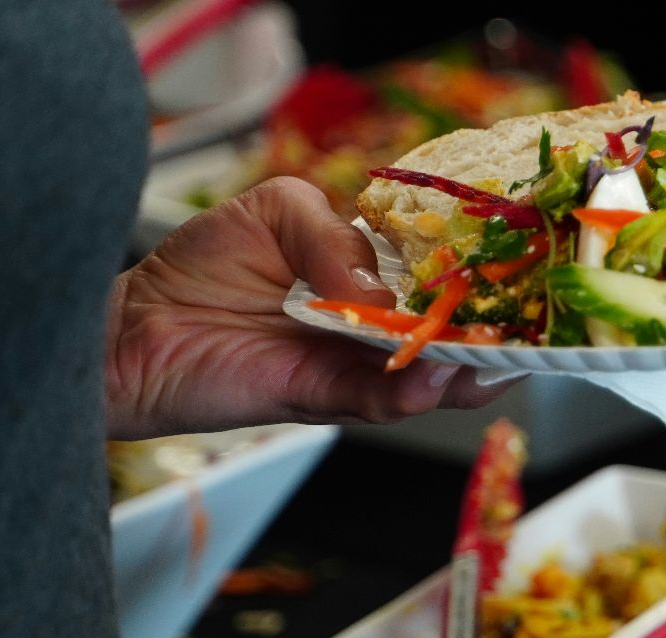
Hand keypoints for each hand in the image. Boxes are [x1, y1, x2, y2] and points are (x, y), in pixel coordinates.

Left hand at [106, 176, 506, 438]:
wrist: (133, 329)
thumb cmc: (201, 267)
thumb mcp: (276, 210)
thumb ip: (333, 235)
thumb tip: (375, 289)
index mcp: (370, 278)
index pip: (440, 276)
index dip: (481, 276)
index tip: (520, 270)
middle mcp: (372, 329)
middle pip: (450, 334)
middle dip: (496, 333)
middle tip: (533, 326)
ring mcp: (352, 367)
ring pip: (427, 376)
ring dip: (466, 370)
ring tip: (496, 358)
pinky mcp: (321, 398)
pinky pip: (377, 399)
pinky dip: (410, 391)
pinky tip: (434, 376)